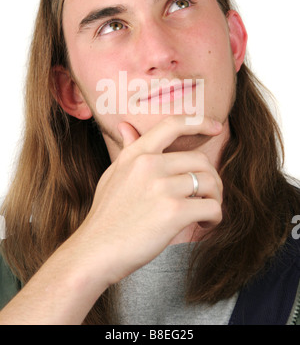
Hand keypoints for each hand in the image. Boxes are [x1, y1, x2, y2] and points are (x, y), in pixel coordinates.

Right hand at [76, 114, 222, 286]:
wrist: (95, 252)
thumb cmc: (106, 216)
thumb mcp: (112, 174)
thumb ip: (127, 150)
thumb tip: (126, 126)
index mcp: (136, 154)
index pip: (173, 124)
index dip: (200, 121)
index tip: (216, 127)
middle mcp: (149, 165)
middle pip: (201, 160)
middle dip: (211, 179)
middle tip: (207, 196)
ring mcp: (161, 187)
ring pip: (210, 182)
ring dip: (215, 199)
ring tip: (205, 213)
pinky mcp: (173, 212)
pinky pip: (212, 207)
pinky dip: (215, 217)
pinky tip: (204, 225)